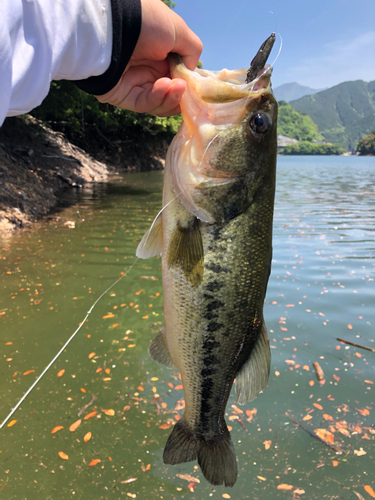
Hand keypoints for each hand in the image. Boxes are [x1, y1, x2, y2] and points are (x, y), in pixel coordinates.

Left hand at [96, 0, 201, 116]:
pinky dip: (157, 98)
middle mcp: (148, 70)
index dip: (188, 85)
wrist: (112, 25)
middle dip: (181, 95)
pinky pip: (145, 104)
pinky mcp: (123, 97)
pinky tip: (164, 86)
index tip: (196, 87)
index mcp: (161, 54)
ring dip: (172, 98)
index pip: (178, 78)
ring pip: (159, 103)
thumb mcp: (178, 31)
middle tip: (185, 87)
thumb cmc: (146, 22)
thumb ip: (192, 51)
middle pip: (170, 95)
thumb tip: (191, 73)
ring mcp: (135, 84)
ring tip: (177, 86)